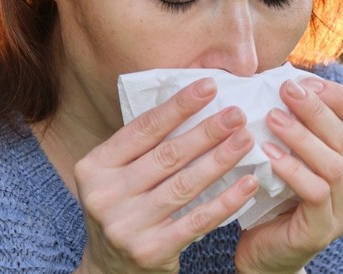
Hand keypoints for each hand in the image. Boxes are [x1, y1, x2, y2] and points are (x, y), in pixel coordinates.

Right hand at [72, 78, 258, 272]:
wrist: (110, 269)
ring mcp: (126, 226)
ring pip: (184, 185)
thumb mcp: (117, 175)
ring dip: (220, 160)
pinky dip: (226, 201)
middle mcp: (105, 196)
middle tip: (237, 113)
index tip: (209, 86)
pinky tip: (248, 183)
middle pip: (167, 156)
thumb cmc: (123, 208)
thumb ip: (143, 147)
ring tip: (245, 140)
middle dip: (207, 131)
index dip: (178, 106)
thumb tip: (194, 103)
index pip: (143, 129)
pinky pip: (197, 221)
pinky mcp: (150, 251)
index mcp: (94, 167)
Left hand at [234, 77, 342, 273]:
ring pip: (335, 164)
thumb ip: (301, 123)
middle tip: (284, 89)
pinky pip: (316, 192)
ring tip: (272, 117)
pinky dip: (292, 169)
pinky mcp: (326, 229)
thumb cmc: (278, 194)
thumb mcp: (296, 154)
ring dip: (302, 136)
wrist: (265, 251)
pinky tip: (268, 153)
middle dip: (315, 109)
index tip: (302, 81)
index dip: (337, 95)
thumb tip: (286, 77)